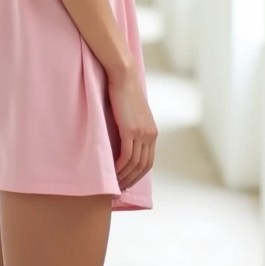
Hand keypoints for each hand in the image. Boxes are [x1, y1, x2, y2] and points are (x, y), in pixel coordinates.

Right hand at [107, 62, 157, 191]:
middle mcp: (150, 134)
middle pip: (143, 166)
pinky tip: (112, 173)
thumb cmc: (122, 91)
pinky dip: (120, 168)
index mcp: (152, 132)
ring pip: (135, 164)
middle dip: (132, 180)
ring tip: (113, 185)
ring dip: (124, 177)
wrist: (122, 76)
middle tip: (119, 189)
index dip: (138, 175)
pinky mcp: (131, 130)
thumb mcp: (130, 113)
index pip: (148, 161)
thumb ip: (130, 127)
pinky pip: (127, 157)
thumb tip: (120, 138)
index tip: (127, 182)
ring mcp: (142, 133)